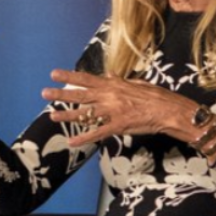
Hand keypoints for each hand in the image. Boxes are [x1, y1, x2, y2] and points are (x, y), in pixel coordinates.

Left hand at [44, 69, 215, 158]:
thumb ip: (121, 81)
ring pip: (85, 114)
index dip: (70, 76)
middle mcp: (110, 96)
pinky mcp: (118, 126)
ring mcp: (113, 112)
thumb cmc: (158, 97)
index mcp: (114, 85)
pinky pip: (97, 133)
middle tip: (44, 92)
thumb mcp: (138, 84)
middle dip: (61, 94)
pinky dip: (84, 138)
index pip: (87, 79)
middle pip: (81, 95)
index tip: (55, 73)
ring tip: (52, 116)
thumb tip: (108, 77)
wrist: (171, 111)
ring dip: (67, 115)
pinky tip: (72, 141)